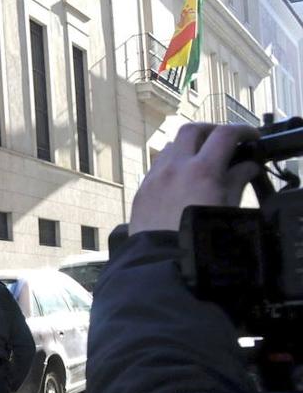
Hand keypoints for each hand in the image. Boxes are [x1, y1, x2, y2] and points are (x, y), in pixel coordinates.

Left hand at [129, 123, 262, 234]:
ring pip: (170, 147)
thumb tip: (247, 167)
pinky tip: (181, 179)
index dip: (243, 131)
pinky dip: (172, 164)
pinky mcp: (142, 190)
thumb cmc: (201, 239)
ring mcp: (154, 177)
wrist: (164, 261)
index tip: (251, 138)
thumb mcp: (228, 208)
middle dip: (210, 131)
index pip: (225, 135)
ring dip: (188, 147)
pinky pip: (156, 166)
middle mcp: (174, 167)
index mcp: (201, 169)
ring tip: (201, 160)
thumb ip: (238, 181)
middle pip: (191, 130)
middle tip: (224, 142)